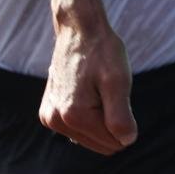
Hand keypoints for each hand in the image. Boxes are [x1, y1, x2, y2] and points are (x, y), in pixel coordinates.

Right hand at [40, 22, 137, 155]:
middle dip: (111, 122)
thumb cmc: (102, 52)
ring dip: (100, 118)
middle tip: (109, 92)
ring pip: (90, 138)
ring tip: (97, 90)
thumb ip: (120, 116)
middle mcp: (56, 121)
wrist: (79, 30)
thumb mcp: (118, 81)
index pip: (114, 142)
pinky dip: (88, 115)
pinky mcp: (48, 113)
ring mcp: (49, 118)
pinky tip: (87, 93)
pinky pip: (78, 130)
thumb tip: (127, 141)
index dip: (126, 122)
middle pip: (101, 143)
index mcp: (74, 116)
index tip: (120, 95)